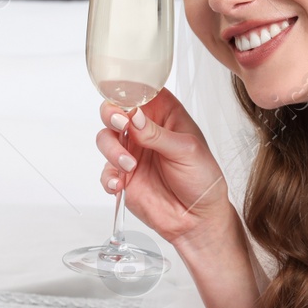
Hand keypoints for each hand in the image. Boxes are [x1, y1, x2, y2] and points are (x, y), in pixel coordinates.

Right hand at [97, 88, 234, 248]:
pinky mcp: (123, 175)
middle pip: (116, 110)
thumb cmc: (202, 180)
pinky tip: (118, 184)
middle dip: (112, 114)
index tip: (124, 96)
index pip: (143, 90)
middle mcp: (145, 129)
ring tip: (130, 166)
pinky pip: (105, 170)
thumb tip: (134, 116)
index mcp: (166, 115)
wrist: (198, 219)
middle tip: (120, 125)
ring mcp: (132, 151)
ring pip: (106, 138)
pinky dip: (107, 176)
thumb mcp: (186, 151)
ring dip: (112, 149)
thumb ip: (157, 134)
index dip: (130, 88)